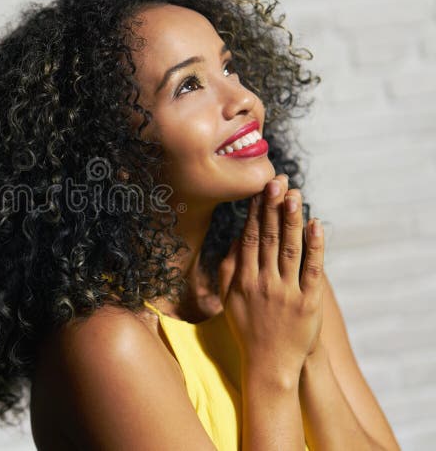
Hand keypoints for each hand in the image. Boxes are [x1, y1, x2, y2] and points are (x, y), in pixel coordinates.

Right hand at [218, 174, 325, 380]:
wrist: (269, 364)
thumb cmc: (247, 330)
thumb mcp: (229, 299)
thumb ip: (229, 269)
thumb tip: (235, 240)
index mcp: (242, 280)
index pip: (248, 238)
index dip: (255, 212)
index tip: (259, 190)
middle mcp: (263, 282)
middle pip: (267, 237)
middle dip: (272, 207)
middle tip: (277, 181)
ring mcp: (286, 292)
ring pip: (289, 248)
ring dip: (291, 219)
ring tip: (294, 194)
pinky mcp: (308, 302)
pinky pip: (313, 269)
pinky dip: (315, 246)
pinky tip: (315, 225)